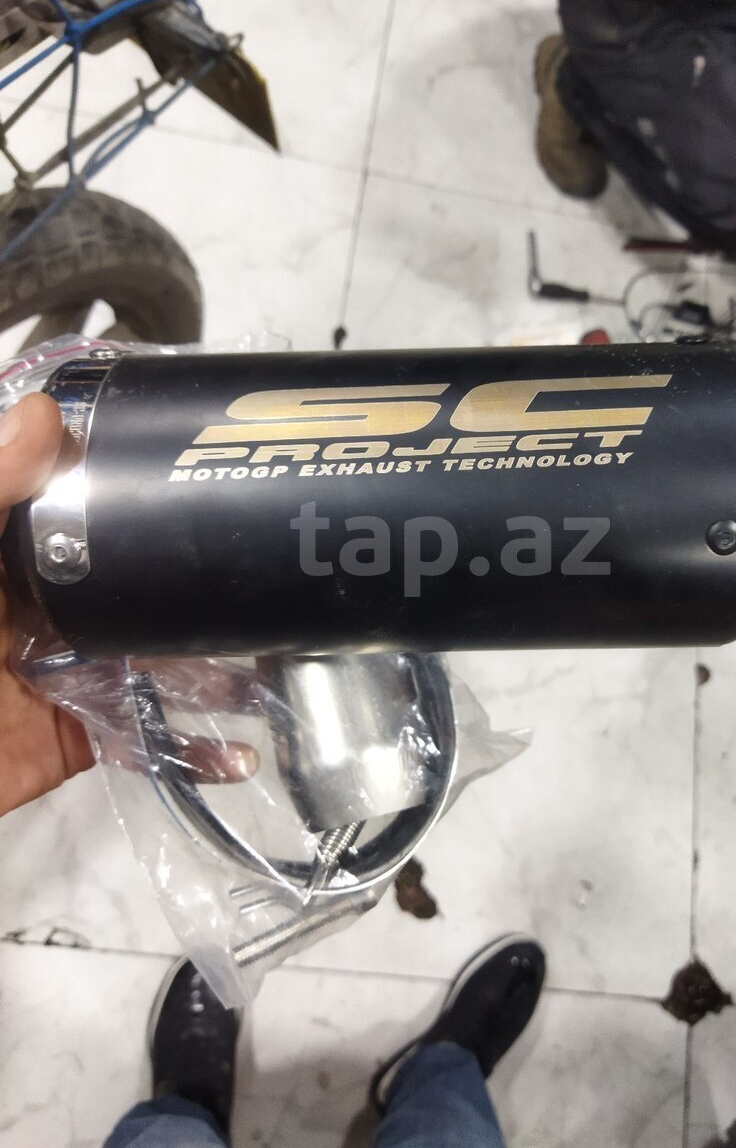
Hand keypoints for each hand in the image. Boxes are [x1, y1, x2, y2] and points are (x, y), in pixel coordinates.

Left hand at [0, 393, 257, 816]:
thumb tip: (46, 416)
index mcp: (16, 556)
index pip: (90, 506)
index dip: (148, 486)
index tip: (218, 464)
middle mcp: (52, 607)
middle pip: (142, 583)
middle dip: (205, 580)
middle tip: (274, 567)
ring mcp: (71, 673)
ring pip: (160, 658)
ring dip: (222, 663)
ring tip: (280, 654)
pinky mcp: (82, 736)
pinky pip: (149, 737)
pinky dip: (197, 749)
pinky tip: (241, 748)